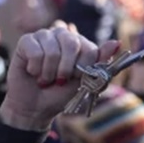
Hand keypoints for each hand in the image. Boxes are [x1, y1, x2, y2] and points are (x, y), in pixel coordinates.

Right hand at [0, 27, 118, 131]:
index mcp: (80, 43)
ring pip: (52, 50)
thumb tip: (117, 43)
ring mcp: (44, 36)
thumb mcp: (85, 82)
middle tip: (59, 80)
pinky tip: (33, 72)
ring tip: (45, 78)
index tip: (74, 79)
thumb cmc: (60, 94)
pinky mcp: (26, 41)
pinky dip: (35, 69)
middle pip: (71, 43)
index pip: (90, 49)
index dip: (82, 68)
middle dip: (66, 69)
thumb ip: (101, 63)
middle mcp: (62, 35)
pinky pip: (35, 52)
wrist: (35, 108)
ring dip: (49, 73)